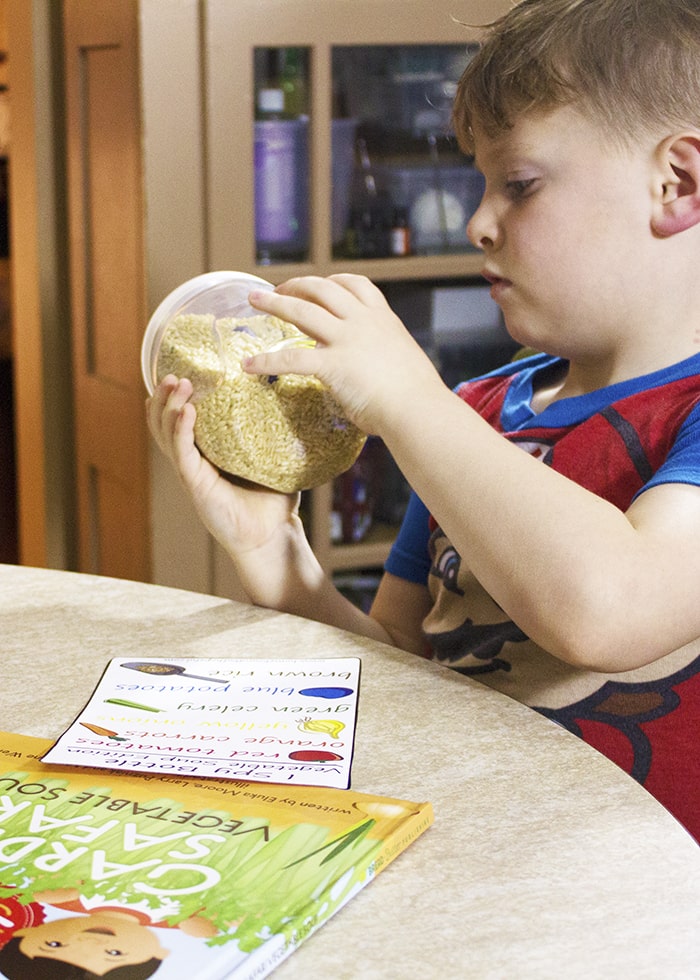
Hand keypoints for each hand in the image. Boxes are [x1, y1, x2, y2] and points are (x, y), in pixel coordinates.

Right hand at [146, 376, 300, 556]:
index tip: (182, 372)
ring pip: (167, 435)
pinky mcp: (196, 485)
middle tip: (173, 375)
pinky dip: (181, 431)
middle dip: (165, 396)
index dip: (176, 398)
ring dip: (168, 407)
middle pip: (165, 424)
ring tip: (177, 385)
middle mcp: (194, 461)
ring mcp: (192, 473)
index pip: (182, 421)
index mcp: (208, 454)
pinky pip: (183, 454)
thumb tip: (297, 401)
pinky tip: (186, 412)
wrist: (272, 536)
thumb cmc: (273, 502)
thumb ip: (277, 435)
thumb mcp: (273, 460)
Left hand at [244, 274, 443, 434]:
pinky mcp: (332, 365)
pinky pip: (291, 359)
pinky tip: (250, 365)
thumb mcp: (404, 362)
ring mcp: (346, 340)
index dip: (334, 280)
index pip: (356, 284)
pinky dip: (266, 361)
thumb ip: (384, 359)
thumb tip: (377, 373)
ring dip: (273, 302)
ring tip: (254, 299)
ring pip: (301, 310)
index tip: (321, 283)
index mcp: (383, 319)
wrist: (419, 409)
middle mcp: (363, 322)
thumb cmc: (417, 397)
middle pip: (322, 288)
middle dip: (297, 284)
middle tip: (277, 289)